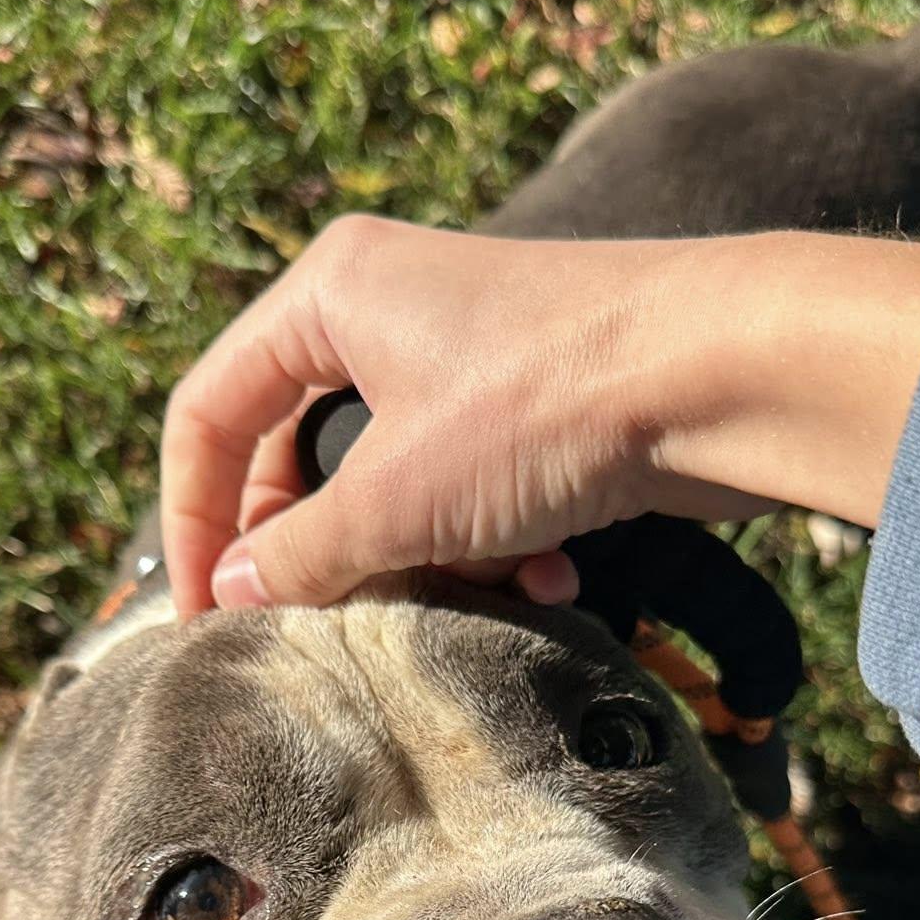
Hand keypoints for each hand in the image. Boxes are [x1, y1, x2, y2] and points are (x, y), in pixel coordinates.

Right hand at [160, 216, 919, 615]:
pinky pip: (477, 489)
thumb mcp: (399, 496)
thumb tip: (236, 597)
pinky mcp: (538, 402)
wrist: (726, 373)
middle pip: (303, 454)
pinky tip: (549, 572)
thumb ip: (304, 554)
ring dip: (425, 557)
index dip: (193, 520)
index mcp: (329, 294)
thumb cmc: (547, 405)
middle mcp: (390, 307)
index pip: (210, 412)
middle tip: (320, 625)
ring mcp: (470, 354)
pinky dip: (499, 544)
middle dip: (325, 550)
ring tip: (465, 591)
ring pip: (398, 485)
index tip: (199, 614)